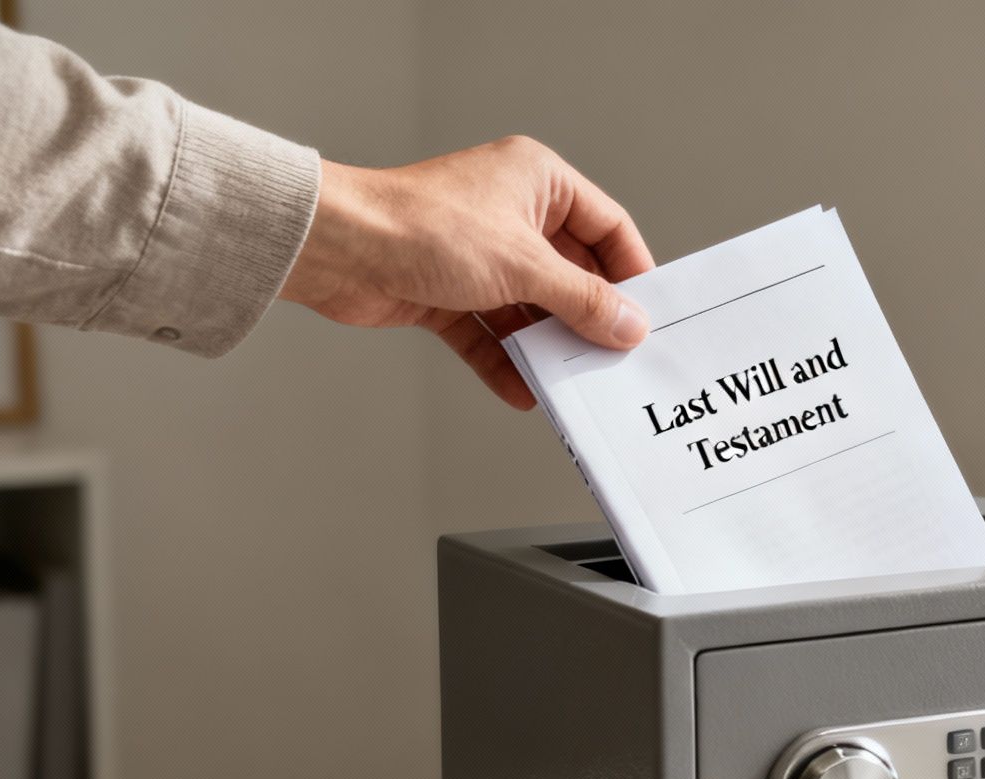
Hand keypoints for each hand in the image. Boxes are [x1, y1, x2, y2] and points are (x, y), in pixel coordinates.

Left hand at [280, 136, 652, 408]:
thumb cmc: (423, 227)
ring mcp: (478, 254)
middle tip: (616, 357)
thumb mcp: (524, 266)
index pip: (607, 227)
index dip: (631, 272)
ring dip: (547, 344)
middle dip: (588, 318)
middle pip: (570, 273)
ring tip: (573, 380)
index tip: (648, 316)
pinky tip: (523, 390)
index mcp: (537, 182)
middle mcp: (510, 212)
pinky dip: (505, 360)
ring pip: (530, 307)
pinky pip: (489, 331)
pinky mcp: (447, 290)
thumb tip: (629, 327)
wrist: (336, 247)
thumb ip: (583, 301)